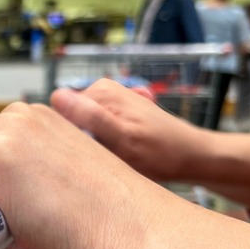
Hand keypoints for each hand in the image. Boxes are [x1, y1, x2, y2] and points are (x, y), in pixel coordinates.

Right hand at [50, 79, 203, 181]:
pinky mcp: (116, 112)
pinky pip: (94, 130)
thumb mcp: (123, 140)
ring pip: (81, 128)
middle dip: (78, 142)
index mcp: (99, 90)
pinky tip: (118, 154)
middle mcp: (102, 89)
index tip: (86, 153)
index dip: (65, 138)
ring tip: (112, 157)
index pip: (57, 114)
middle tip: (101, 159)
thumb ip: (90, 118)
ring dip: (91, 145)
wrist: (192, 157)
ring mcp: (110, 101)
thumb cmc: (161, 153)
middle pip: (68, 121)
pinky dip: (102, 145)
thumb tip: (57, 97)